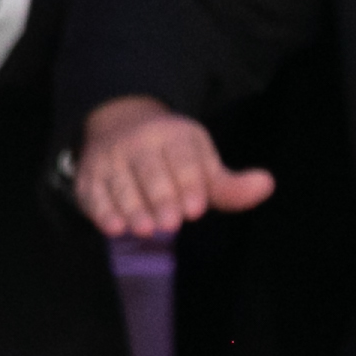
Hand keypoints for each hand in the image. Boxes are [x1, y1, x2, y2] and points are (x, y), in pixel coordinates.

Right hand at [73, 95, 276, 238]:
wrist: (119, 125)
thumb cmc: (172, 158)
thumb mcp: (202, 164)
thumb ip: (230, 185)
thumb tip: (267, 185)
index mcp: (174, 135)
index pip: (183, 160)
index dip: (189, 184)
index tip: (196, 209)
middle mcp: (140, 142)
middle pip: (151, 171)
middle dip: (161, 198)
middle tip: (170, 224)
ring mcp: (111, 157)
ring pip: (122, 183)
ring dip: (132, 207)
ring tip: (144, 229)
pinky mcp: (89, 175)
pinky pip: (94, 193)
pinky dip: (102, 210)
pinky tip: (112, 227)